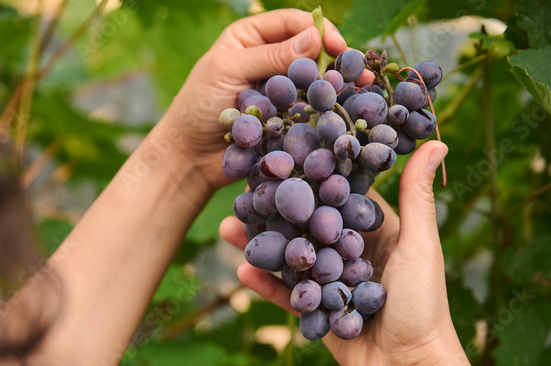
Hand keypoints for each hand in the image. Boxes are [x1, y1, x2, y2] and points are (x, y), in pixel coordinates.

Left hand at [161, 9, 371, 190]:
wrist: (189, 158)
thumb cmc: (198, 108)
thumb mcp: (229, 72)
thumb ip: (270, 56)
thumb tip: (315, 38)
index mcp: (251, 37)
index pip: (293, 23)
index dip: (320, 31)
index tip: (339, 48)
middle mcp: (268, 59)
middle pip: (310, 51)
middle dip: (336, 60)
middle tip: (361, 72)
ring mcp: (278, 90)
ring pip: (314, 82)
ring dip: (336, 86)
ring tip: (361, 91)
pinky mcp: (285, 118)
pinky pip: (310, 111)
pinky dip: (327, 111)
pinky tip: (345, 112)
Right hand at [219, 141, 458, 365]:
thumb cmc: (424, 304)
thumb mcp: (420, 244)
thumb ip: (416, 196)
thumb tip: (438, 141)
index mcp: (376, 231)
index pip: (338, 195)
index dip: (312, 175)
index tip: (283, 153)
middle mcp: (350, 252)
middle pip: (305, 225)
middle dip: (275, 210)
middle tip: (242, 191)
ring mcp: (331, 283)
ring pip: (290, 258)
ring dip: (261, 244)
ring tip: (227, 228)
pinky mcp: (317, 314)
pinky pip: (288, 295)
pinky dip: (265, 285)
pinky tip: (242, 271)